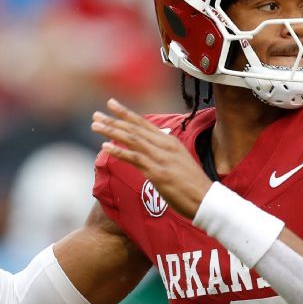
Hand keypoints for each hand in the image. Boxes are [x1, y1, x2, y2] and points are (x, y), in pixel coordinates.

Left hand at [92, 98, 211, 218]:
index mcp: (170, 141)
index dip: (126, 113)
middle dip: (114, 120)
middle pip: (135, 128)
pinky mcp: (158, 172)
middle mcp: (165, 146)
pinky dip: (119, 151)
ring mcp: (161, 158)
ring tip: (95, 125)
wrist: (206, 200)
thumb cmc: (193, 185)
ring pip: (132, 139)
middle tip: (96, 114)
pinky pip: (134, 158)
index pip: (144, 123)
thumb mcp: (179, 162)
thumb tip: (149, 153)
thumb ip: (164, 154)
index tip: (111, 104)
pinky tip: (105, 147)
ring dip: (112, 131)